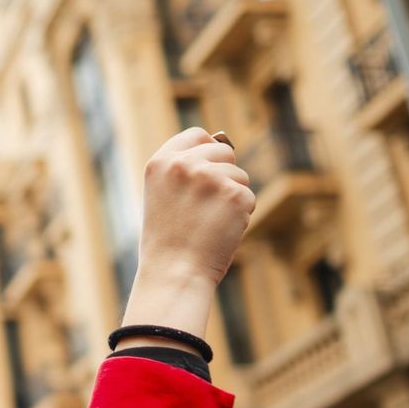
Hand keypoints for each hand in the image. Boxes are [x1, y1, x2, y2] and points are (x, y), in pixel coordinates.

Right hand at [119, 128, 254, 345]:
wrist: (174, 272)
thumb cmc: (167, 239)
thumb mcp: (162, 194)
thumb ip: (184, 169)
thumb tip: (224, 142)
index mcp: (160, 162)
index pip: (195, 135)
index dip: (205, 151)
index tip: (203, 171)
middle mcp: (184, 164)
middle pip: (224, 151)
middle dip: (223, 174)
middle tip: (204, 207)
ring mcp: (211, 178)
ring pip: (239, 176)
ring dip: (232, 197)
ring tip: (208, 223)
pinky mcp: (235, 195)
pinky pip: (248, 197)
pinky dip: (241, 215)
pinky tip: (220, 230)